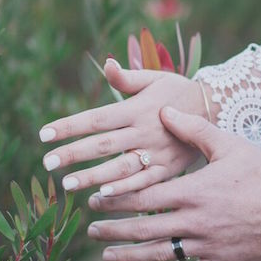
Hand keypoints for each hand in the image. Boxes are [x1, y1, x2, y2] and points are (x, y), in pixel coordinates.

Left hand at [39, 58, 210, 196]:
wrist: (217, 110)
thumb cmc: (177, 91)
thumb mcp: (155, 78)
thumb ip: (128, 77)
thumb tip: (107, 64)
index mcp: (136, 108)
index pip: (96, 118)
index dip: (69, 126)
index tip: (43, 134)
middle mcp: (144, 131)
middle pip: (103, 144)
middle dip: (74, 154)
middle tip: (47, 163)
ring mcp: (156, 152)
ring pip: (121, 167)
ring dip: (94, 177)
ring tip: (68, 184)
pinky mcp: (168, 169)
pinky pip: (144, 183)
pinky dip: (125, 190)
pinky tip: (104, 196)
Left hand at [86, 106, 260, 260]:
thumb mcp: (230, 145)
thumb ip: (194, 129)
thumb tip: (164, 111)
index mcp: (192, 192)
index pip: (142, 197)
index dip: (115, 200)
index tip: (95, 199)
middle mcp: (194, 222)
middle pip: (142, 229)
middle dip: (112, 229)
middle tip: (90, 228)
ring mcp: (207, 246)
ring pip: (157, 256)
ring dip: (128, 256)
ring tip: (106, 255)